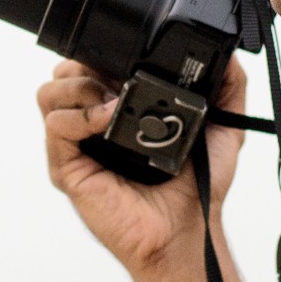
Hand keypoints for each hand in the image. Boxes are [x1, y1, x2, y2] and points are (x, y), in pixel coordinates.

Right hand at [36, 57, 248, 281]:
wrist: (187, 230)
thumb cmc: (197, 188)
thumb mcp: (222, 128)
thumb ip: (228, 88)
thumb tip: (230, 54)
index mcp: (119, 109)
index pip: (91, 64)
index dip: (104, 52)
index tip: (132, 55)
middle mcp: (91, 124)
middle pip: (63, 71)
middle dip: (88, 63)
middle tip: (120, 79)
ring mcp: (76, 145)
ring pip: (50, 92)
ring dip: (80, 86)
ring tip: (114, 101)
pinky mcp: (66, 167)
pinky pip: (55, 125)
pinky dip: (80, 115)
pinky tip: (108, 119)